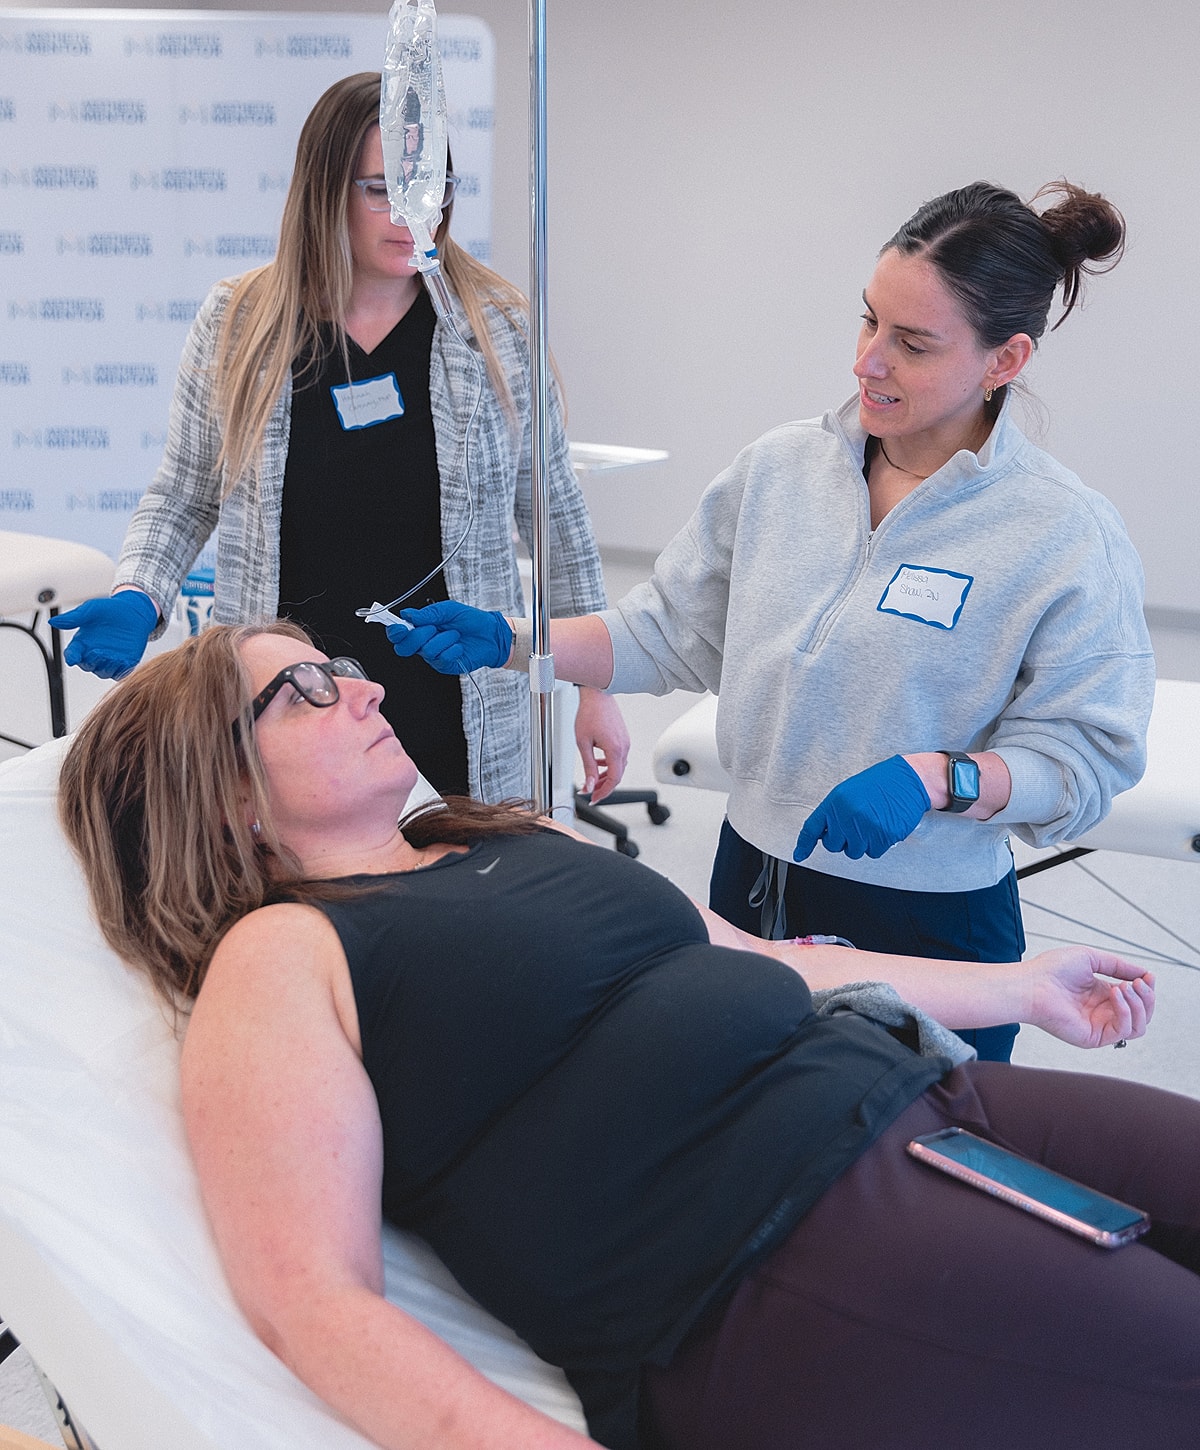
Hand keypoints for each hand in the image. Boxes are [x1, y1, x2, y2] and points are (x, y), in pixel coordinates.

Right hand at [49, 589, 157, 678]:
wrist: (134, 611)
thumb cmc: (110, 609)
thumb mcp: (91, 610)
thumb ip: (74, 618)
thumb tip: (53, 622)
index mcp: (81, 643)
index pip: (71, 654)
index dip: (71, 657)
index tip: (73, 658)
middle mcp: (93, 654)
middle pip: (86, 665)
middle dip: (90, 661)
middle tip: (97, 652)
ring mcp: (108, 660)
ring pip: (102, 672)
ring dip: (105, 666)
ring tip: (111, 655)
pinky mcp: (124, 663)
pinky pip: (119, 673)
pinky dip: (120, 670)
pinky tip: (123, 659)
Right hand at [386, 601, 511, 674]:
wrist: (491, 634)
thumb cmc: (471, 620)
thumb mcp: (449, 609)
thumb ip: (428, 613)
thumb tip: (407, 614)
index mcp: (421, 628)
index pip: (398, 634)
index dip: (394, 631)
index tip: (400, 626)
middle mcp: (423, 644)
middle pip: (404, 647)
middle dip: (418, 635)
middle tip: (434, 627)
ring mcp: (433, 656)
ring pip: (426, 651)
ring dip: (443, 639)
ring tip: (455, 635)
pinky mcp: (445, 666)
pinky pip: (442, 659)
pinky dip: (453, 650)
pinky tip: (460, 647)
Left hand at [573, 688, 629, 802]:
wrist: (597, 694)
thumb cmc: (589, 713)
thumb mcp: (583, 743)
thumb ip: (588, 766)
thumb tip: (589, 784)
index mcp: (615, 750)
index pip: (613, 780)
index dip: (603, 792)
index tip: (593, 798)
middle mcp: (624, 747)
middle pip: (617, 775)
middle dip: (603, 786)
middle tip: (590, 792)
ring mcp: (625, 742)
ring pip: (618, 767)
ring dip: (605, 775)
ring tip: (591, 779)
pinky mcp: (623, 738)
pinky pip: (618, 757)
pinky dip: (608, 764)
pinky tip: (598, 763)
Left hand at [794, 755, 930, 862]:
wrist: (908, 780)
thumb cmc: (880, 784)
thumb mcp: (849, 792)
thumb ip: (834, 812)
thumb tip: (823, 833)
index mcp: (835, 802)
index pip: (813, 827)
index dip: (804, 844)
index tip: (799, 855)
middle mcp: (847, 815)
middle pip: (834, 846)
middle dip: (843, 840)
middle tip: (856, 826)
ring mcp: (865, 827)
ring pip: (854, 852)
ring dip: (862, 843)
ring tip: (872, 823)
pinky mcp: (882, 836)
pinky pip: (873, 852)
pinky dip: (878, 844)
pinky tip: (883, 827)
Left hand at [1028, 948, 1154, 1048]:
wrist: (1031, 985)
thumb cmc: (1051, 970)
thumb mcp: (1091, 958)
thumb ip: (1119, 966)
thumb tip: (1145, 974)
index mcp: (1102, 995)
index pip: (1137, 998)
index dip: (1146, 988)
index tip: (1148, 976)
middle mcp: (1102, 1012)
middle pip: (1143, 1014)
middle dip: (1147, 997)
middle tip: (1139, 983)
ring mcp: (1099, 1026)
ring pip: (1138, 1026)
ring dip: (1139, 1005)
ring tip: (1125, 988)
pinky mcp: (1094, 1038)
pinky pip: (1123, 1030)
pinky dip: (1126, 1012)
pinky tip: (1114, 995)